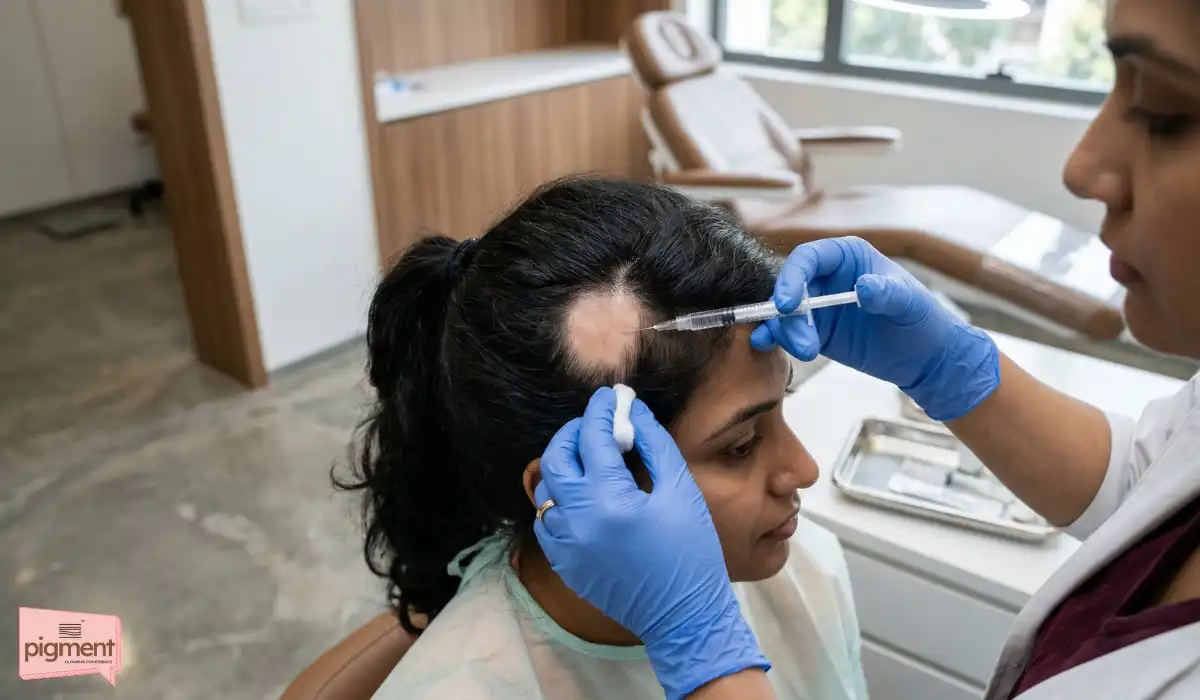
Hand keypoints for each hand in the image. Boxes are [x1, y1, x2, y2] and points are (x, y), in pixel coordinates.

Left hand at [533, 388, 769, 699]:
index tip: (609, 396)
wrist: (684, 617)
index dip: (600, 410)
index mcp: (610, 501)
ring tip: (589, 457)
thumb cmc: (692, 551)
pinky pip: (546, 521)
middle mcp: (578, 522)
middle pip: (555, 458)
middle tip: (595, 423)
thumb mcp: (681, 491)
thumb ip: (654, 444)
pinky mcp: (564, 564)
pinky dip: (558, 500)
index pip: (592, 438)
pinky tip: (582, 496)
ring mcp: (565, 546)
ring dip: (563, 465)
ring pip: (545, 490)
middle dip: (573, 432)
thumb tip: (633, 411)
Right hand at [750, 237, 999, 420]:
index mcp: (847, 256)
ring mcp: (818, 305)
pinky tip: (764, 344)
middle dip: (789, 315)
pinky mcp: (815, 331)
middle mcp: (826, 277)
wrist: (925, 357)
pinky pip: (787, 331)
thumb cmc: (923, 320)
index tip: (786, 304)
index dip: (792, 277)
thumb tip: (864, 286)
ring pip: (785, 313)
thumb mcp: (911, 304)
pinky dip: (774, 337)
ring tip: (807, 353)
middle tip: (804, 343)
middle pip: (790, 287)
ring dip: (786, 332)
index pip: (808, 258)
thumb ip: (888, 294)